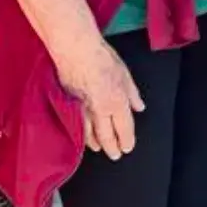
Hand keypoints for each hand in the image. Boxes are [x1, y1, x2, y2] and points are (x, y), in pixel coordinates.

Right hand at [57, 38, 143, 159]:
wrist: (76, 50)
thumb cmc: (102, 58)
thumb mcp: (125, 75)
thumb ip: (133, 94)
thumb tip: (139, 107)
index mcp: (117, 102)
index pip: (124, 127)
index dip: (127, 140)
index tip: (128, 147)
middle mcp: (100, 109)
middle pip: (106, 135)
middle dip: (112, 147)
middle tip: (116, 155)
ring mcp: (82, 108)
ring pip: (89, 132)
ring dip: (94, 143)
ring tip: (98, 149)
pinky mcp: (68, 103)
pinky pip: (75, 124)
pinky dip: (79, 133)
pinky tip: (80, 136)